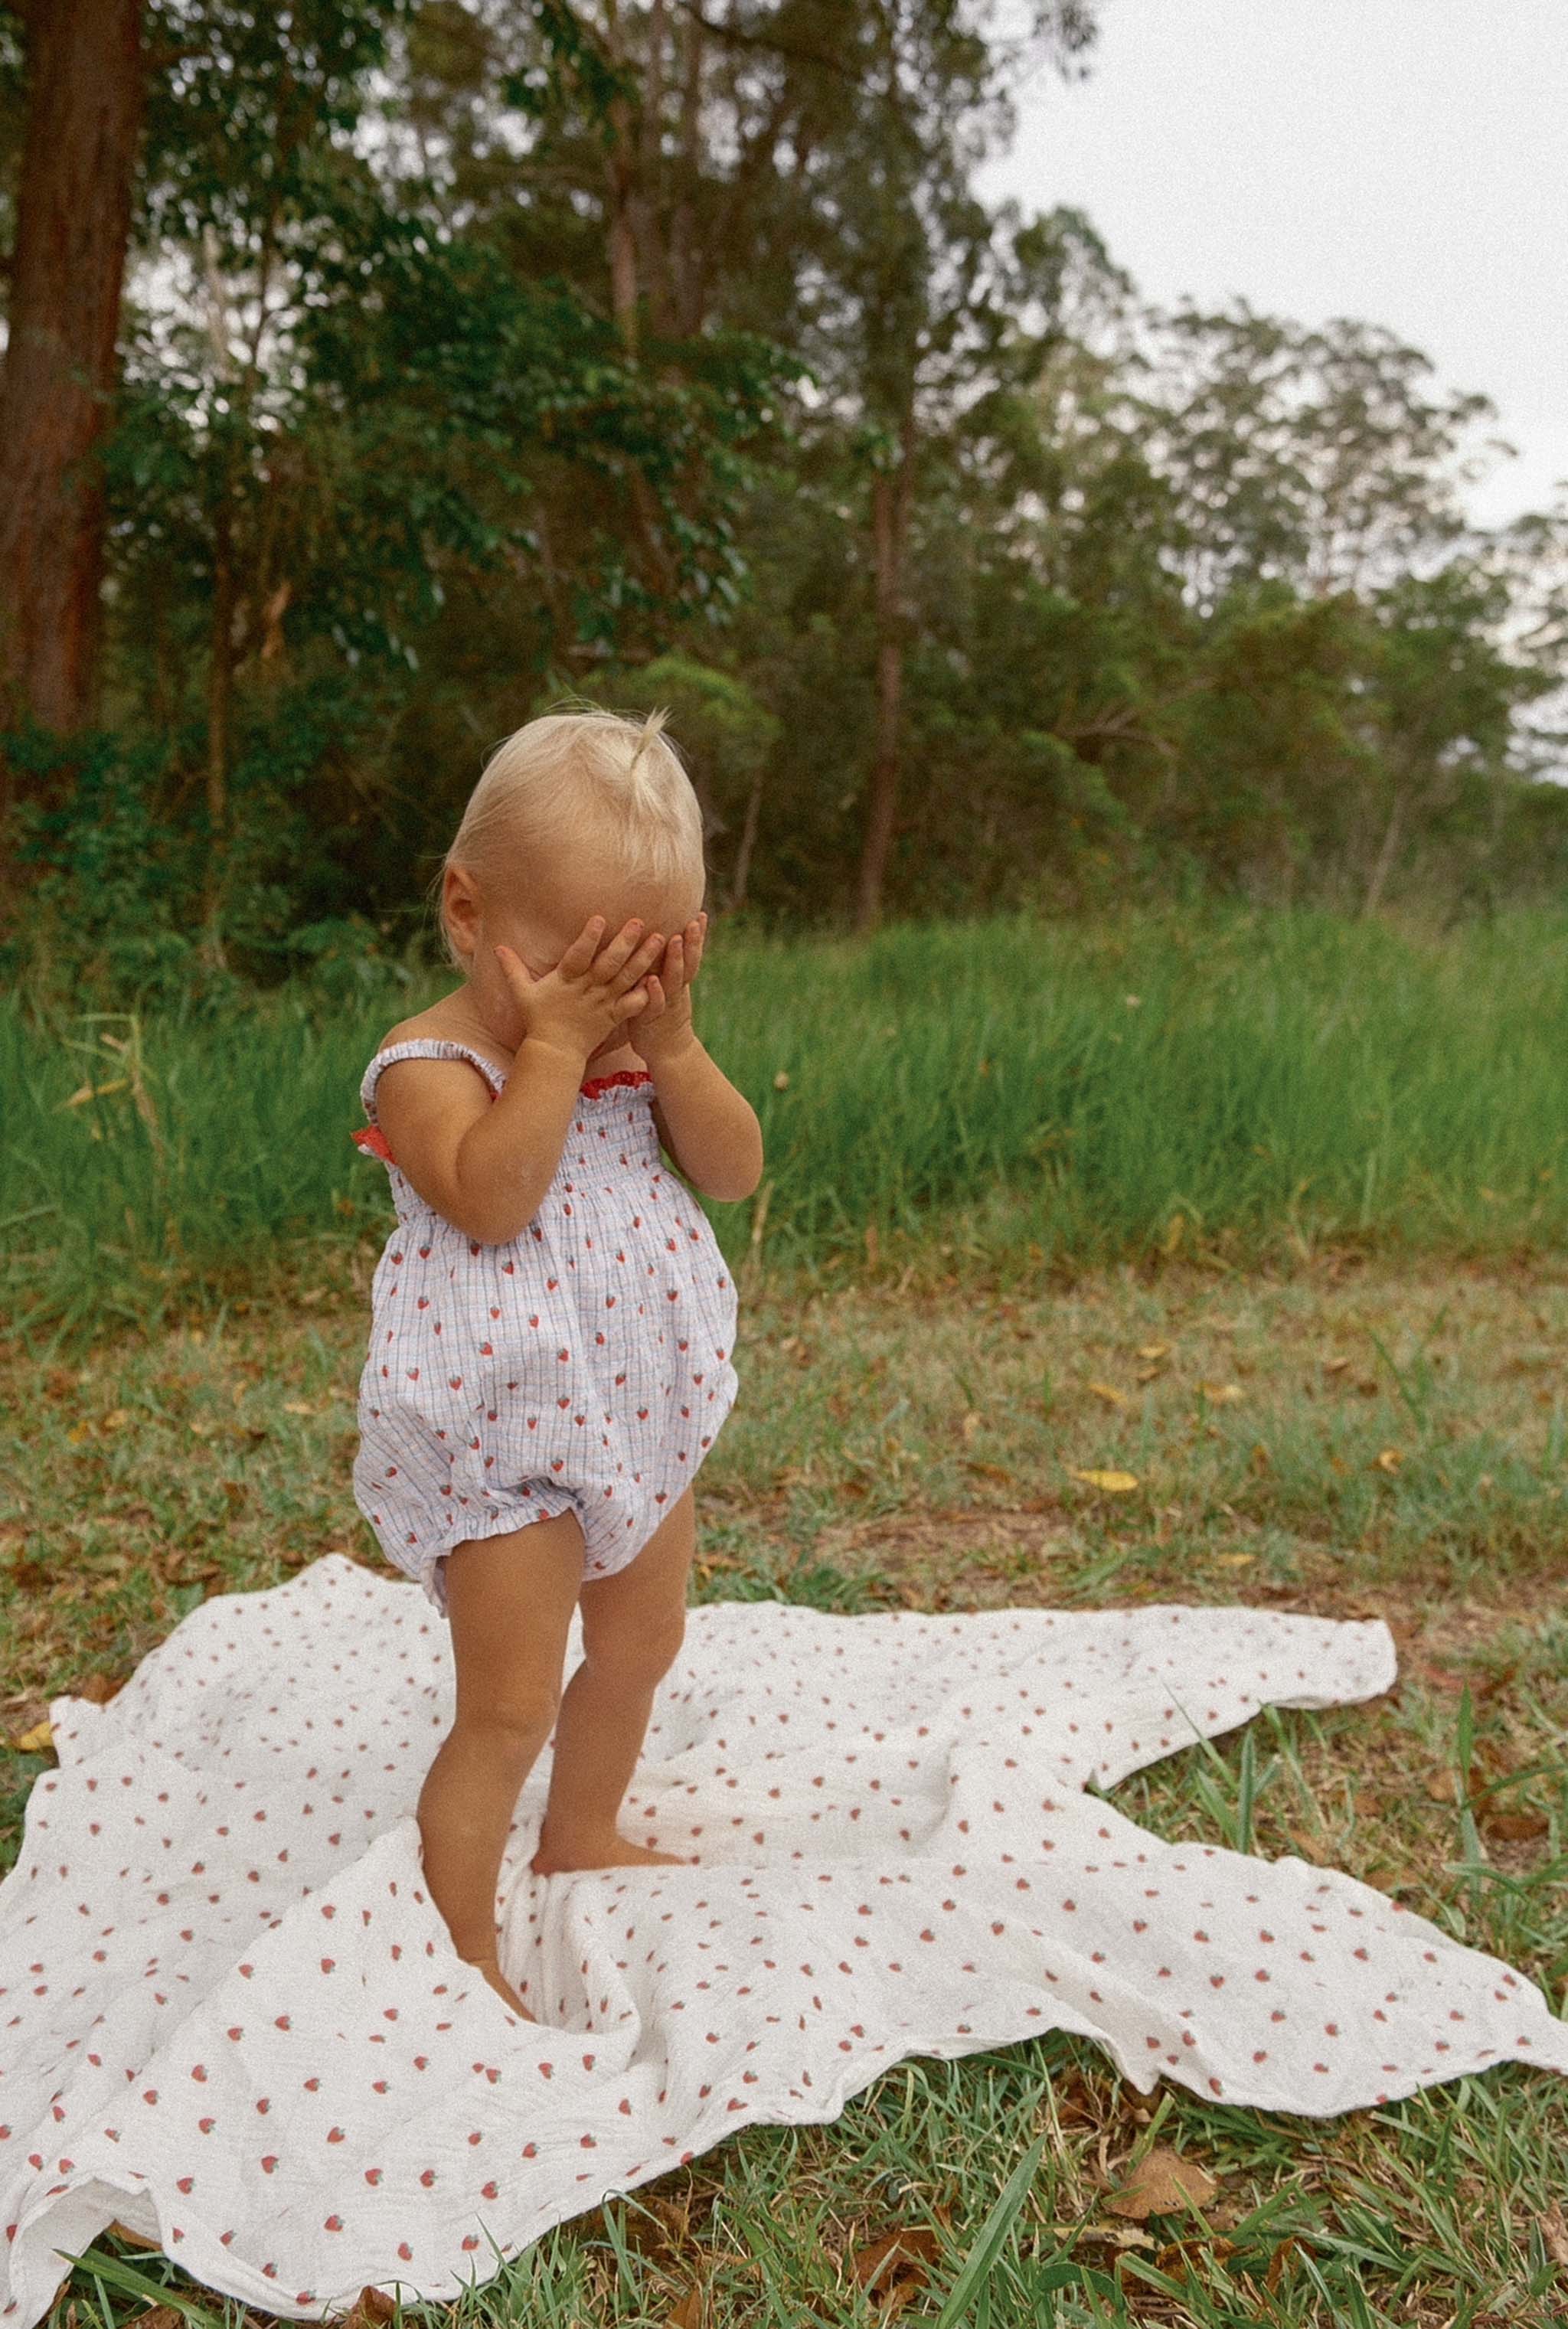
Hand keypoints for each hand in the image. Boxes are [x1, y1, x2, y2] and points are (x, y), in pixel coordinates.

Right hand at [494, 914, 664, 1066]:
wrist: (555, 1053)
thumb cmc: (538, 1020)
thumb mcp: (522, 993)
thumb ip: (513, 968)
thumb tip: (497, 946)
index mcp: (566, 980)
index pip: (578, 955)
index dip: (589, 938)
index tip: (599, 918)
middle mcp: (587, 990)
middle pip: (609, 964)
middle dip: (624, 943)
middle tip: (639, 922)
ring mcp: (603, 1003)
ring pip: (626, 979)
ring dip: (643, 959)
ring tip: (659, 940)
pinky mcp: (615, 1016)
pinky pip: (633, 1005)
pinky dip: (647, 993)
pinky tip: (661, 977)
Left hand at [634, 912, 706, 1063]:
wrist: (668, 1054)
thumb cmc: (662, 1017)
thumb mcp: (668, 990)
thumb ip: (667, 968)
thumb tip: (662, 941)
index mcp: (680, 982)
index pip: (692, 956)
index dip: (698, 937)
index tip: (701, 914)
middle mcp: (676, 991)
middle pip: (688, 964)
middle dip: (692, 943)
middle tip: (693, 921)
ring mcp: (666, 1005)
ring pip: (673, 981)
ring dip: (675, 961)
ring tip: (675, 940)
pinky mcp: (651, 1020)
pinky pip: (654, 1005)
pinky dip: (655, 992)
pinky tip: (653, 980)